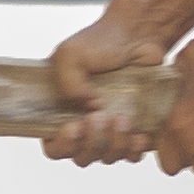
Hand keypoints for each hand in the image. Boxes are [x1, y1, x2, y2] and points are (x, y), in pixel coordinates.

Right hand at [38, 12, 168, 167]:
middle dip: (91, 143)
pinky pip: (133, 155)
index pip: (54, 146)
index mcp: (60, 112)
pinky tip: (139, 133)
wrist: (137, 36)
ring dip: (114, 143)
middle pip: (82, 157)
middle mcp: (84, 127)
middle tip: (99, 116)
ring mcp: (109, 132)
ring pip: (108, 157)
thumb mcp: (70, 53)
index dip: (62, 145)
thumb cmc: (100, 42)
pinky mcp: (134, 131)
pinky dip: (135, 149)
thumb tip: (85, 106)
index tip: (73, 126)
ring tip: (122, 116)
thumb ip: (66, 81)